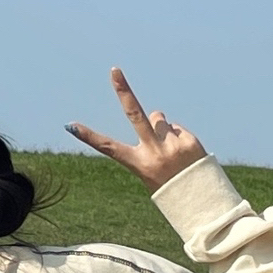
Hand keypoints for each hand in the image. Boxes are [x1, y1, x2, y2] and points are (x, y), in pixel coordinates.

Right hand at [68, 69, 205, 190]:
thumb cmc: (170, 188)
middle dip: (123, 90)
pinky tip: (184, 154)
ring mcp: (172, 145)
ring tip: (171, 151)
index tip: (71, 126)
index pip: (108, 148)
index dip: (88, 136)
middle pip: (136, 114)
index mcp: (139, 165)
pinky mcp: (189, 140)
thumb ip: (151, 142)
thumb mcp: (152, 171)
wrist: (201, 202)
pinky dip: (178, 137)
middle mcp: (154, 153)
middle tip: (114, 70)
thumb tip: (157, 116)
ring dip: (162, 129)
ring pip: (159, 119)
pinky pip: (177, 127)